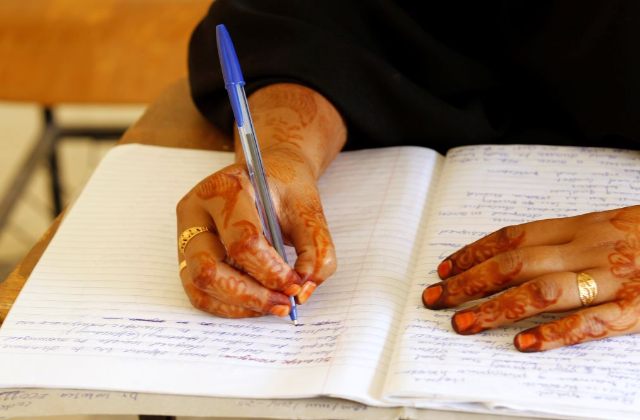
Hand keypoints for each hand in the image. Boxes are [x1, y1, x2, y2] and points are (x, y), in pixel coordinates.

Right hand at [177, 83, 345, 317]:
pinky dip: (229, 307)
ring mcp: (185, 235)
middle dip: (250, 294)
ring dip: (240, 305)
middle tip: (284, 303)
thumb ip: (316, 247)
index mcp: (224, 188)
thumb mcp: (309, 209)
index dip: (271, 270)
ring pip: (200, 287)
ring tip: (275, 305)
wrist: (268, 176)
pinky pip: (199, 293)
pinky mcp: (187, 256)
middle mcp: (195, 211)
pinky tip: (257, 304)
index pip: (242, 240)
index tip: (296, 284)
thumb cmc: (285, 188)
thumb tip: (304, 290)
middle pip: (209, 269)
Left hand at [423, 206, 639, 351]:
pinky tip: (524, 345)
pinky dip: (556, 334)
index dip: (474, 252)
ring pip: (544, 291)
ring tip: (464, 324)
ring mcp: (613, 279)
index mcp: (579, 226)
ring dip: (498, 309)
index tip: (445, 268)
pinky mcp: (639, 309)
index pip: (512, 237)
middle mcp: (588, 249)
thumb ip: (560, 239)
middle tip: (436, 299)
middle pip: (516, 263)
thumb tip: (506, 256)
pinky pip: (592, 323)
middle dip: (470, 282)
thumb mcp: (602, 225)